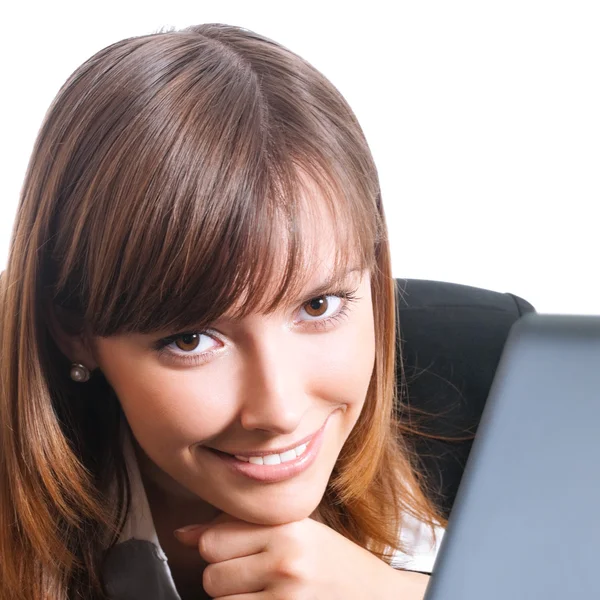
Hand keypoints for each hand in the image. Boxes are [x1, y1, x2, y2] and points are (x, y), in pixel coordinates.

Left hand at [174, 512, 428, 599]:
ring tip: (261, 592)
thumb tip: (182, 533)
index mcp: (287, 528)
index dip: (218, 547)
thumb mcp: (295, 530)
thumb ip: (239, 527)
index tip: (235, 550)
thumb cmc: (334, 561)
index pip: (213, 538)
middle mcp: (285, 561)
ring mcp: (286, 599)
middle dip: (223, 577)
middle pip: (211, 575)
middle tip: (250, 574)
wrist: (378, 597)